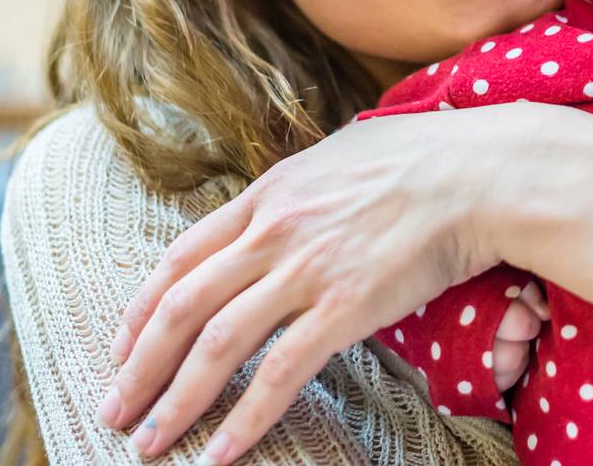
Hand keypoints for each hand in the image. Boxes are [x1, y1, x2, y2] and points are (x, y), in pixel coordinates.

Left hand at [94, 104, 557, 464]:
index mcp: (270, 193)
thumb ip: (298, 189)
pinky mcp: (346, 306)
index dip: (143, 307)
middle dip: (138, 366)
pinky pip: (281, 371)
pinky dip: (245, 416)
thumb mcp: (339, 156)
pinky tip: (223, 450)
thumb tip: (282, 207)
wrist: (478, 173)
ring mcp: (307, 269)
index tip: (123, 346)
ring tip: (151, 441)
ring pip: (217, 343)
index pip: (182, 256)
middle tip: (113, 410)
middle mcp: (275, 231)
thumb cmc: (423, 159)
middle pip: (183, 305)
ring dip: (176, 400)